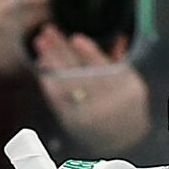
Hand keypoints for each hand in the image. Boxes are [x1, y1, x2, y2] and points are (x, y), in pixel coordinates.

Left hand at [31, 26, 151, 151]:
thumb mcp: (129, 82)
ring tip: (40, 42)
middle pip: (80, 74)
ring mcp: (87, 116)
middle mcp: (106, 106)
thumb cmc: (124, 101)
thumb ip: (120, 59)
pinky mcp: (73, 122)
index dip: (90, 54)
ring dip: (50, 62)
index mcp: (125, 92)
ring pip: (64, 86)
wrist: (123, 138)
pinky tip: (42, 63)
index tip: (75, 38)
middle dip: (61, 50)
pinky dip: (48, 79)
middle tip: (47, 30)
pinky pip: (57, 99)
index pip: (105, 70)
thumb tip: (119, 37)